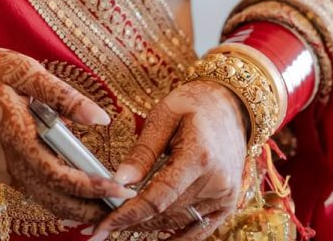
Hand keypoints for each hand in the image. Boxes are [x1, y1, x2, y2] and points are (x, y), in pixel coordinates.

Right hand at [0, 46, 135, 221]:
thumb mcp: (25, 70)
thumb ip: (64, 96)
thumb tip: (101, 118)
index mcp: (16, 136)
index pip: (60, 175)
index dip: (91, 186)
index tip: (119, 189)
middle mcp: (7, 162)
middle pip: (54, 198)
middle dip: (89, 208)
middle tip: (121, 208)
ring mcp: (0, 169)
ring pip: (42, 199)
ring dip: (74, 208)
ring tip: (106, 206)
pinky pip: (31, 190)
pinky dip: (55, 198)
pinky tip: (74, 194)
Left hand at [87, 79, 247, 240]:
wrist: (230, 106)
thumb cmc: (192, 104)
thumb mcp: (163, 116)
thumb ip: (143, 151)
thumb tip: (120, 180)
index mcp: (199, 156)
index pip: (158, 197)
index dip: (128, 214)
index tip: (103, 225)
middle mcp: (216, 181)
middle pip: (165, 213)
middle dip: (132, 220)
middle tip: (103, 224)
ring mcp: (225, 196)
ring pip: (178, 222)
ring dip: (149, 227)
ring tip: (122, 224)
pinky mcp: (227, 203)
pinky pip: (199, 230)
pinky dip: (176, 237)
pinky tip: (155, 238)